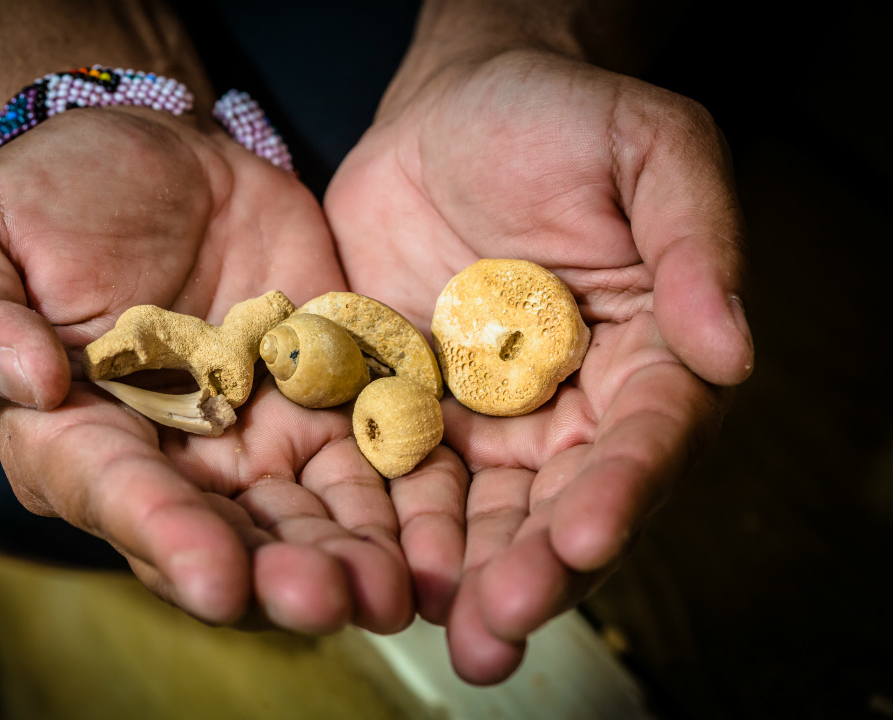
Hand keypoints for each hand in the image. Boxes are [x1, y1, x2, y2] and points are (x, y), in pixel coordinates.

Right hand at [0, 106, 412, 633]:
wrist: (162, 159)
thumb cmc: (52, 198)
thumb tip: (27, 382)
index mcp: (77, 436)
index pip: (116, 495)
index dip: (164, 537)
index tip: (216, 579)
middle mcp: (171, 457)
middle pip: (223, 532)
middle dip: (274, 573)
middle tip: (325, 601)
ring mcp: (253, 434)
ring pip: (304, 512)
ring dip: (349, 555)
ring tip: (390, 590)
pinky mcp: (322, 401)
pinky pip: (367, 455)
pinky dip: (402, 494)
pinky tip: (436, 530)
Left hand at [325, 49, 752, 681]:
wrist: (448, 112)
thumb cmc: (560, 119)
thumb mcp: (649, 150)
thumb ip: (693, 244)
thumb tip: (732, 351)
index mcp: (647, 357)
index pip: (646, 437)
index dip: (621, 490)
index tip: (584, 537)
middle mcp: (572, 405)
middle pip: (565, 500)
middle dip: (535, 566)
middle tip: (500, 621)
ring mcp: (488, 415)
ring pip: (486, 511)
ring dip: (465, 573)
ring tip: (448, 631)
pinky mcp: (413, 408)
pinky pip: (403, 474)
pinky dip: (392, 522)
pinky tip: (375, 566)